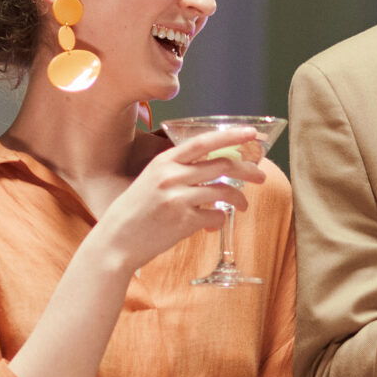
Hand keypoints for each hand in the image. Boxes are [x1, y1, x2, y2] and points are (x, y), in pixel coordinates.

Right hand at [85, 125, 253, 273]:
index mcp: (164, 162)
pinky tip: (214, 224)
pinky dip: (220, 219)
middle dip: (248, 170)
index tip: (251, 134)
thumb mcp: (150, 181)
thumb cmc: (133, 212)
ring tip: (243, 205)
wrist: (115, 242)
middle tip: (261, 176)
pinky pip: (215, 217)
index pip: (203, 142)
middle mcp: (172, 176)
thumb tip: (215, 172)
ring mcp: (178, 199)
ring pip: (224, 192)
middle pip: (223, 165)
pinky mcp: (183, 222)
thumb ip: (178, 172)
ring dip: (239, 198)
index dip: (231, 136)